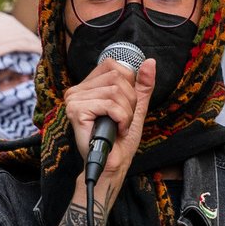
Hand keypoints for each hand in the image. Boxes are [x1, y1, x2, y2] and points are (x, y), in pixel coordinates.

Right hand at [62, 55, 155, 187]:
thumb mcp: (135, 106)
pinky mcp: (77, 111)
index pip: (113, 65)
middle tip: (123, 119)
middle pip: (116, 77)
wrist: (113, 163)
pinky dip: (121, 119)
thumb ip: (142, 85)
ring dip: (126, 113)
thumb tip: (150, 62)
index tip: (125, 105)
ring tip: (119, 126)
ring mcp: (75, 100)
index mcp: (87, 86)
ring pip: (115, 91)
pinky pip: (110, 105)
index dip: (128, 83)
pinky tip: (116, 130)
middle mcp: (77, 90)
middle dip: (129, 100)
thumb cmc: (120, 139)